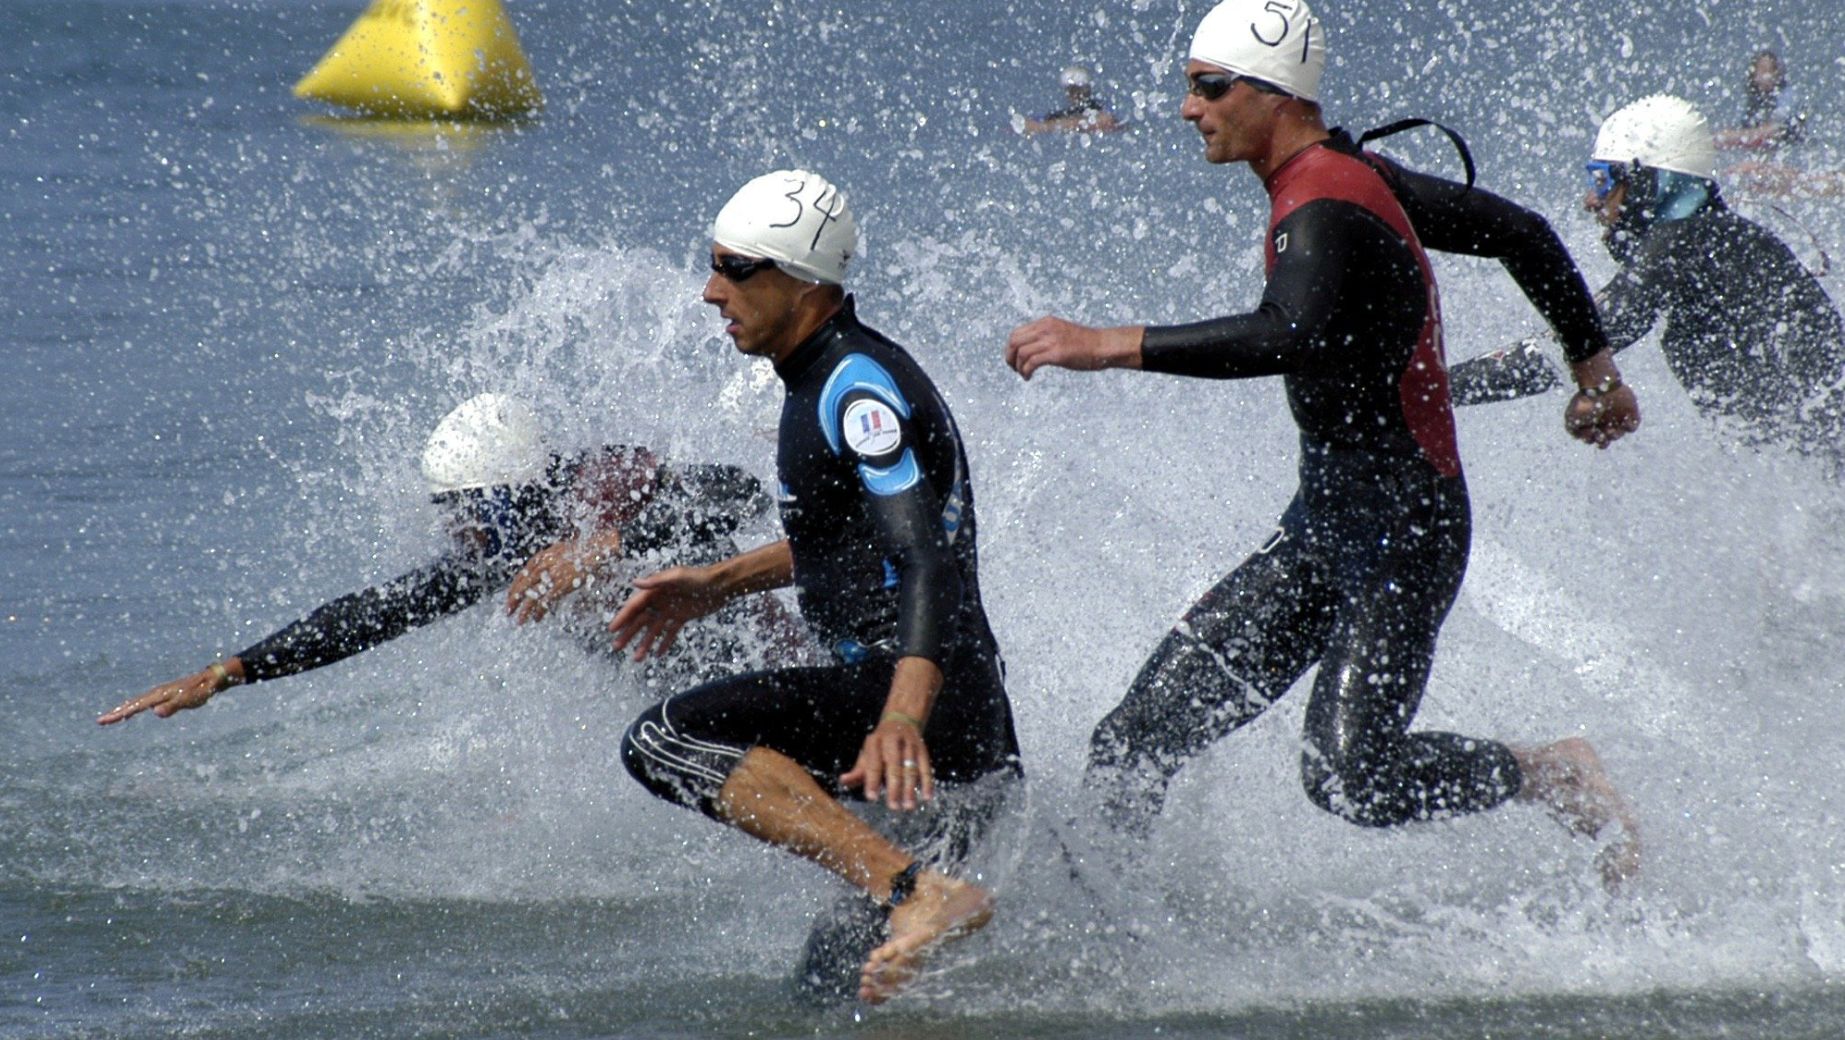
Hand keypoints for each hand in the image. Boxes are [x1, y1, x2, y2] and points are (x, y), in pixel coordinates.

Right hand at [98, 661, 239, 724]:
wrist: (211, 679)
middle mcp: (156, 692)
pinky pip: (144, 701)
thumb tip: (155, 713)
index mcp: (159, 694)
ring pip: (136, 701)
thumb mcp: (189, 700)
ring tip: (110, 718)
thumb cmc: (201, 691)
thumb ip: (173, 707)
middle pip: (132, 703)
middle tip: (100, 721)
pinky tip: (130, 712)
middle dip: (116, 712)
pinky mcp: (164, 694)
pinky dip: (133, 707)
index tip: (105, 720)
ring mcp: (159, 692)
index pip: (136, 706)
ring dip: (123, 709)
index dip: (120, 713)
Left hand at [505, 541, 590, 624]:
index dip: (513, 589)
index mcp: (539, 559)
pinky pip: (545, 602)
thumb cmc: (576, 552)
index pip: (520, 576)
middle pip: (522, 588)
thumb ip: (544, 562)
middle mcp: (541, 568)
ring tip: (520, 620)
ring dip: (524, 611)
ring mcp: (550, 578)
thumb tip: (535, 572)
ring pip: (531, 598)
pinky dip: (539, 612)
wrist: (591, 551)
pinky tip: (537, 618)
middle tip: (508, 612)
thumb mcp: (555, 552)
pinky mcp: (559, 586)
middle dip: (513, 601)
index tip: (510, 598)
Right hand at [607, 566, 723, 660]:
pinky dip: (664, 643)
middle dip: (629, 634)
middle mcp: (661, 600)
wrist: (721, 585)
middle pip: (641, 620)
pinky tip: (657, 655)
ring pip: (654, 630)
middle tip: (617, 648)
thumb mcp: (678, 577)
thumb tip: (635, 582)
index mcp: (656, 590)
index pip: (635, 606)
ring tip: (637, 659)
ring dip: (645, 643)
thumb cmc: (700, 577)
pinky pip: (670, 632)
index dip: (623, 618)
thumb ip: (657, 581)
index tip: (612, 630)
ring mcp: (671, 610)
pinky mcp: (682, 617)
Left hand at [842, 715, 933, 810]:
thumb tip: (843, 781)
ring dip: (910, 788)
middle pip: (894, 765)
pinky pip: (926, 767)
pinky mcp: (922, 749)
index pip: (873, 763)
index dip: (872, 780)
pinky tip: (927, 797)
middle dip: (894, 787)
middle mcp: (892, 740)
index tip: (872, 798)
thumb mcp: (867, 755)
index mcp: (874, 742)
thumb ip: (857, 771)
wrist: (901, 720)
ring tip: (908, 806)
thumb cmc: (880, 746)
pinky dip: (927, 782)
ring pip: (911, 767)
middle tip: (893, 806)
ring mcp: (909, 744)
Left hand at [1004, 316, 1141, 380]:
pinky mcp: (1056, 353)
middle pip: (1014, 341)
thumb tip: (1031, 349)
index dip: (1010, 348)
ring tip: (1023, 375)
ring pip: (1021, 353)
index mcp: (1046, 322)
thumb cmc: (1084, 344)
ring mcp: (1051, 340)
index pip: (1017, 333)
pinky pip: (1031, 362)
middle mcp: (1046, 328)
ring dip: (1018, 367)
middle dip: (1009, 357)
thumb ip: (1046, 337)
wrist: (1103, 346)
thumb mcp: (1061, 334)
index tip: (1014, 360)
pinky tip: (1028, 377)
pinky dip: (1025, 372)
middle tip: (1014, 369)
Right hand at [1565, 385, 1640, 448]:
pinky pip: (1633, 426)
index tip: (1589, 431)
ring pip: (1618, 434)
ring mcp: (1617, 418)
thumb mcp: (1571, 417)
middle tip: (1600, 435)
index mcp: (1591, 423)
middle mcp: (1604, 422)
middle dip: (1603, 442)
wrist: (1599, 385)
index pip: (1592, 438)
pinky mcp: (1630, 413)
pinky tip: (1624, 423)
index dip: (1590, 438)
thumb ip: (1572, 430)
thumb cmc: (1584, 401)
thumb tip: (1581, 438)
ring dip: (1614, 436)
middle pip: (1605, 440)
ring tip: (1610, 430)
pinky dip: (1630, 427)